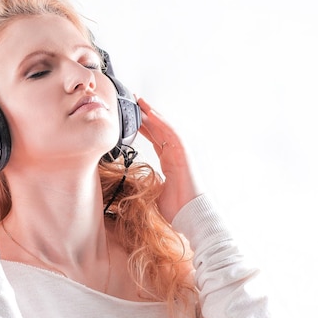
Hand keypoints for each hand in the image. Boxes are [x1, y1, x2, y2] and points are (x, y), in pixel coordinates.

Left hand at [137, 97, 202, 222]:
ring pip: (165, 128)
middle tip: (133, 102)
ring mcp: (180, 153)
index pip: (155, 140)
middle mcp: (174, 155)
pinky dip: (163, 123)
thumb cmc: (176, 209)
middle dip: (147, 116)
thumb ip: (144, 185)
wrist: (190, 215)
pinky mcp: (185, 154)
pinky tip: (152, 114)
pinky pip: (173, 134)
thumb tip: (128, 188)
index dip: (144, 128)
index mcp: (169, 162)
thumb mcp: (153, 193)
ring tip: (141, 102)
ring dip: (154, 114)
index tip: (131, 119)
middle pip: (159, 130)